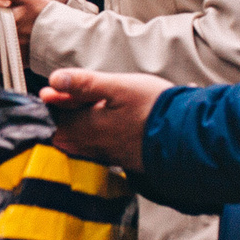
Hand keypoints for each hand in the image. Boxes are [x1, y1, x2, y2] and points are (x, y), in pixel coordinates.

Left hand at [40, 67, 167, 171]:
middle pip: (65, 133)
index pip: (55, 118)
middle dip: (61, 117)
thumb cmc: (156, 108)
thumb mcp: (119, 87)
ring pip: (81, 143)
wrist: (190, 136)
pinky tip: (104, 128)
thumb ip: (84, 84)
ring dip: (77, 128)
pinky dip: (93, 138)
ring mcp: (110, 155)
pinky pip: (98, 151)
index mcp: (88, 127)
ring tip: (84, 111)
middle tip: (63, 100)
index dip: (51, 104)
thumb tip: (53, 80)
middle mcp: (94, 146)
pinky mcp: (125, 160)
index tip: (49, 93)